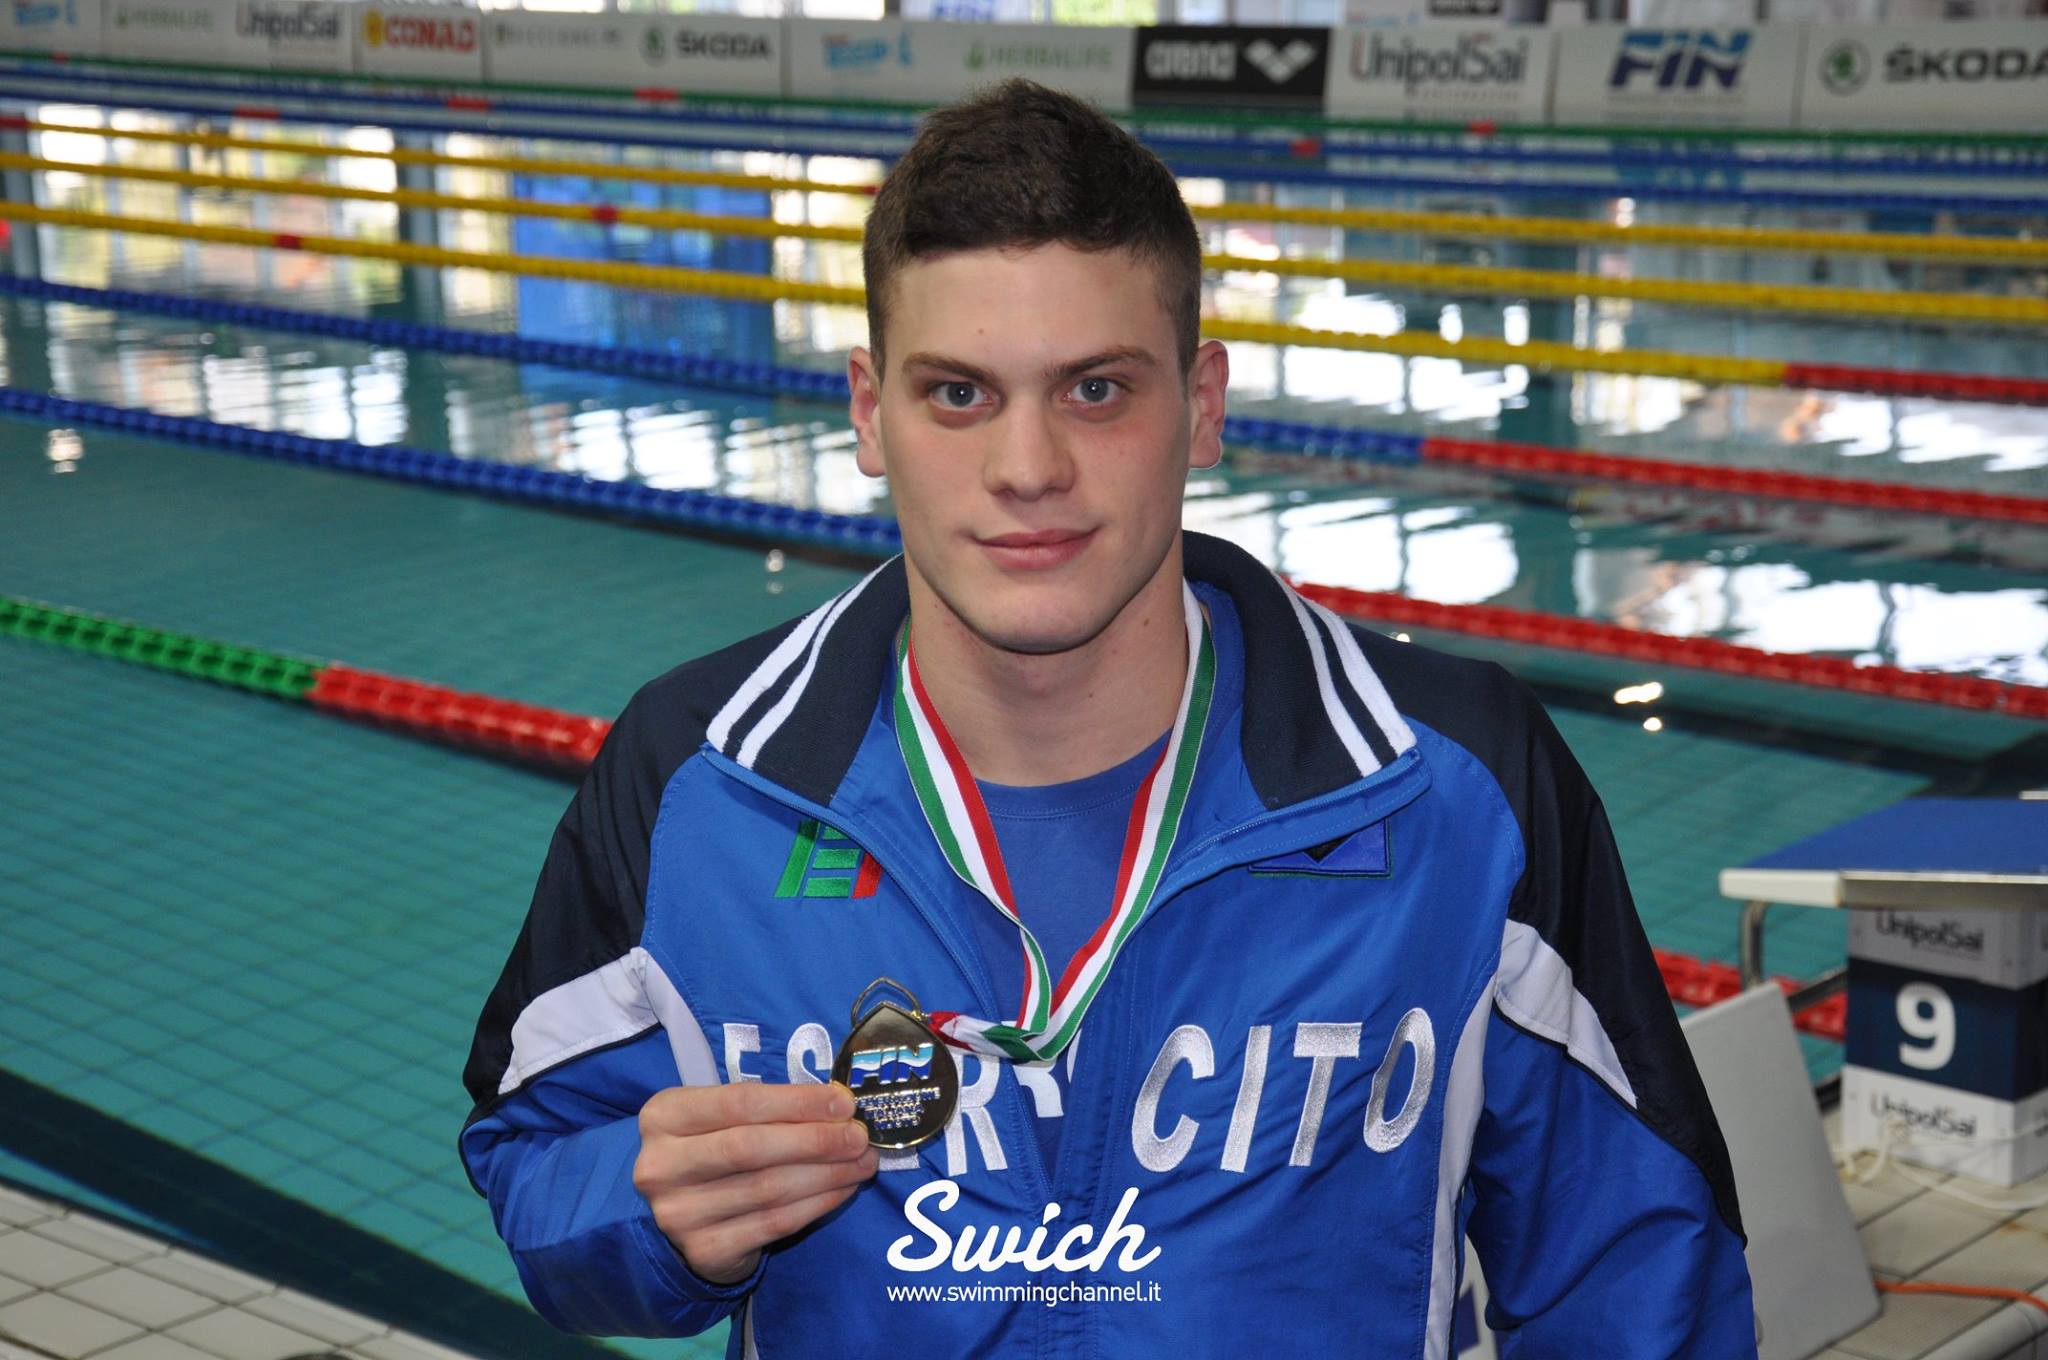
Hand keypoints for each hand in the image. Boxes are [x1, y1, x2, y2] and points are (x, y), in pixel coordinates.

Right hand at [633, 1082, 877, 1284]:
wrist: (678, 1216)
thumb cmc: (710, 1148)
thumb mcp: (719, 1118)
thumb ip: (767, 1108)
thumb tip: (838, 1106)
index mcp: (664, 1116)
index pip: (739, 1102)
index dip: (797, 1102)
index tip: (844, 1103)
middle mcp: (662, 1165)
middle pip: (752, 1147)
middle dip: (817, 1140)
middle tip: (859, 1136)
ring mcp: (679, 1213)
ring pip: (769, 1189)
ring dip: (827, 1174)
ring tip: (862, 1162)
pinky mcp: (705, 1250)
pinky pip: (775, 1223)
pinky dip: (817, 1204)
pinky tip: (842, 1189)